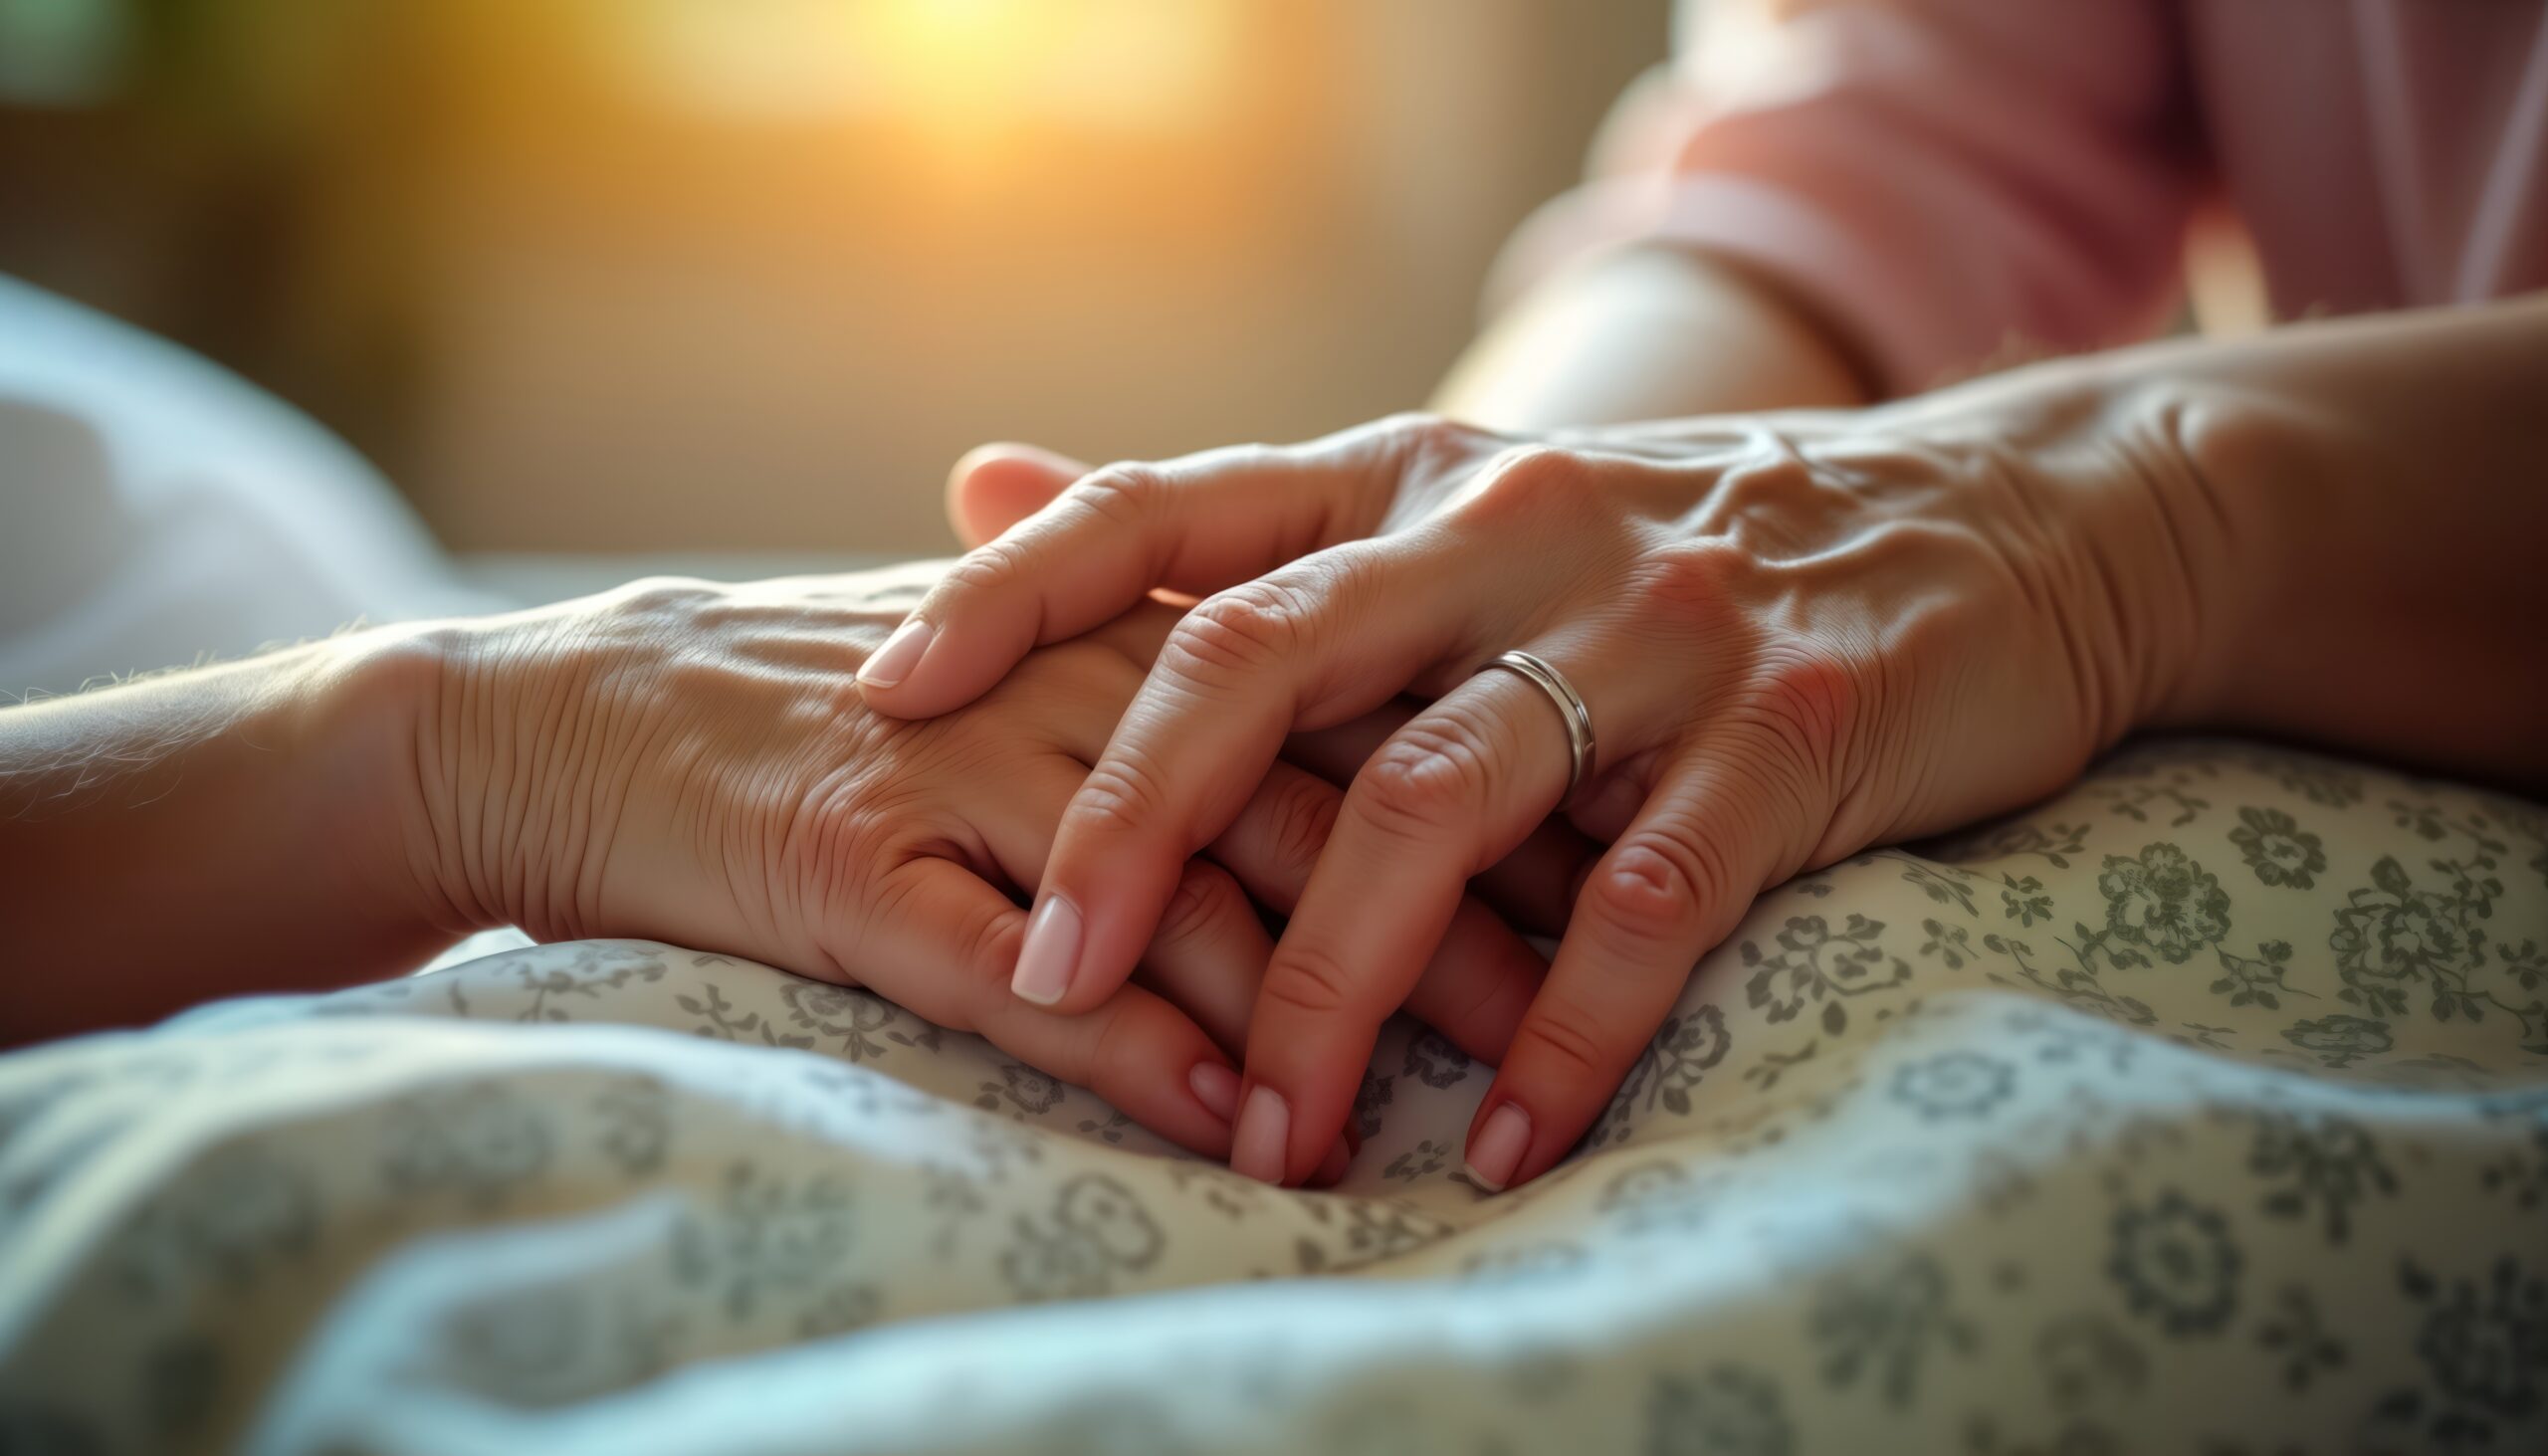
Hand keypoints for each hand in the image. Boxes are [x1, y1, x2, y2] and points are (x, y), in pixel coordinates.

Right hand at [402, 566, 1552, 1160]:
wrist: (565, 715)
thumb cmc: (816, 705)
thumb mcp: (1006, 667)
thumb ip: (1170, 697)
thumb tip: (1353, 783)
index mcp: (1116, 621)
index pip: (1340, 702)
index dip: (1477, 797)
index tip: (1601, 879)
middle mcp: (1059, 680)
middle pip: (1297, 799)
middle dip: (1444, 917)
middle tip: (1571, 1014)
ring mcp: (953, 766)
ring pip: (1178, 886)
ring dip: (1305, 1008)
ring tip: (1422, 1110)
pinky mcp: (848, 860)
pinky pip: (1010, 966)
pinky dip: (1122, 1046)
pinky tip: (1215, 1120)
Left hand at [861, 376, 2228, 1187]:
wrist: (2007, 526)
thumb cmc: (1683, 547)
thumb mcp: (1455, 501)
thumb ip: (1230, 525)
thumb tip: (979, 488)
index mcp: (1412, 479)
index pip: (1178, 512)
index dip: (1018, 590)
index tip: (883, 691)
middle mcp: (1511, 527)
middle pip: (1266, 662)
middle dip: (1135, 831)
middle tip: (1043, 984)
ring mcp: (1655, 625)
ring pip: (1436, 806)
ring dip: (1333, 989)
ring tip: (1270, 1139)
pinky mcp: (1791, 732)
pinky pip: (1644, 907)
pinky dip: (1560, 1037)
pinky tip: (1497, 1144)